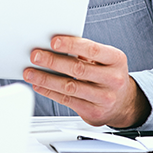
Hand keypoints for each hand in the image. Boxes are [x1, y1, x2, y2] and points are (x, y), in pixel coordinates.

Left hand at [22, 36, 150, 127]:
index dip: (71, 45)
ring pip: (70, 87)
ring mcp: (105, 98)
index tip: (53, 41)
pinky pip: (67, 101)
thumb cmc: (107, 74)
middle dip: (53, 61)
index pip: (92, 49)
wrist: (123, 103)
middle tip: (35, 55)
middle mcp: (113, 79)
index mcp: (116, 59)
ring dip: (46, 78)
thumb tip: (53, 45)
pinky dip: (49, 92)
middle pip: (78, 68)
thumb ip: (84, 52)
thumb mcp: (104, 59)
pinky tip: (38, 85)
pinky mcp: (94, 112)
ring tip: (30, 72)